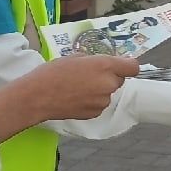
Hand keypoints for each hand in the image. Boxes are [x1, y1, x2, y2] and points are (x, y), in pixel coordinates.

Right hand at [0, 55, 136, 140]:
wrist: (38, 97)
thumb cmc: (53, 72)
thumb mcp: (75, 57)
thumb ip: (94, 60)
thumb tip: (103, 64)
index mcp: (105, 66)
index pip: (133, 67)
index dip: (127, 66)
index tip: (120, 66)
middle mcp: (108, 84)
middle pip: (119, 80)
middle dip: (109, 77)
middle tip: (90, 75)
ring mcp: (103, 101)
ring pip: (108, 93)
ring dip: (99, 90)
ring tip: (78, 88)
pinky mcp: (95, 113)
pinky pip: (99, 104)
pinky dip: (92, 101)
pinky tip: (76, 98)